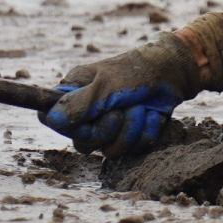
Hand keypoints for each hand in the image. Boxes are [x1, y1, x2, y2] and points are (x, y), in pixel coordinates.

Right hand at [40, 32, 203, 156]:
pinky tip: (151, 114)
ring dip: (130, 129)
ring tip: (140, 108)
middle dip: (107, 128)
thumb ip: (81, 103)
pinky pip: (132, 150)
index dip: (66, 125)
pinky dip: (145, 132)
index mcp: (73, 94)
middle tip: (121, 108)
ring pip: (108, 151)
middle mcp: (86, 114)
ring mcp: (107, 127)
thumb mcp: (107, 84)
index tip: (86, 118)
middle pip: (82, 143)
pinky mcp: (128, 136)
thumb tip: (52, 119)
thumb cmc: (136, 70)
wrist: (173, 73)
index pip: (50, 118)